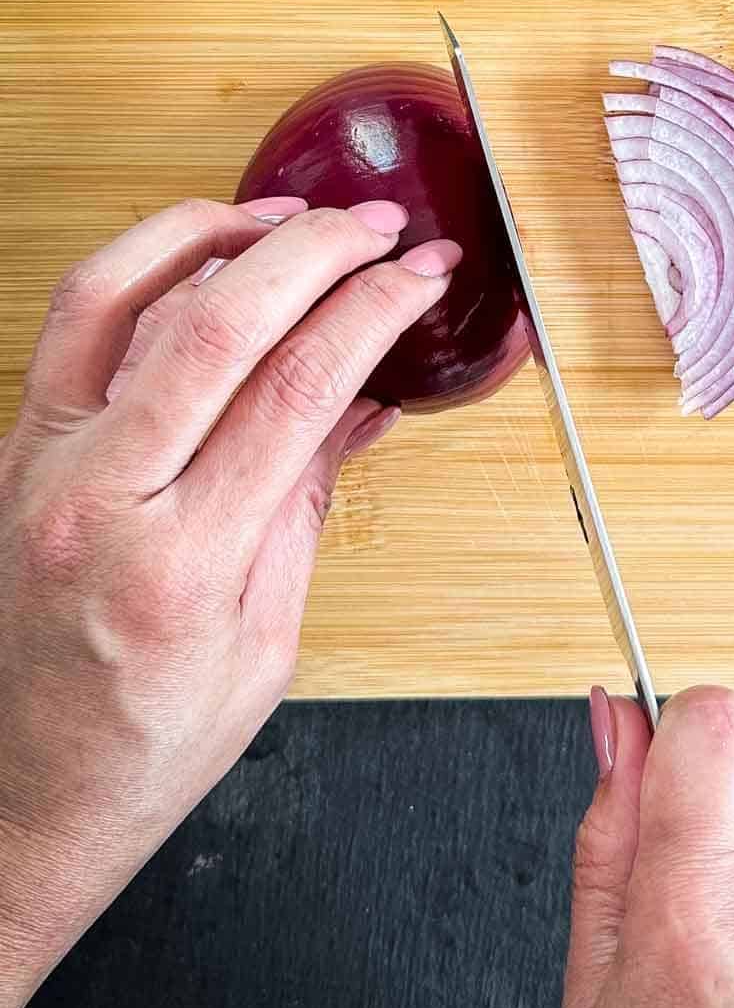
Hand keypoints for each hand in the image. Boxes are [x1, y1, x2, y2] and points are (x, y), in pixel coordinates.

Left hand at [0, 196, 460, 1007]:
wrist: (26, 790)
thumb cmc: (147, 739)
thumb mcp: (267, 640)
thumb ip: (306, 505)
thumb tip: (359, 401)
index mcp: (183, 564)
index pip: (296, 391)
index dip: (372, 313)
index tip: (419, 277)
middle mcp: (100, 499)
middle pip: (217, 324)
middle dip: (316, 254)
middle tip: (380, 228)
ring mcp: (42, 464)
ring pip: (120, 295)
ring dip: (217, 232)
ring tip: (293, 218)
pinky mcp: (18, 447)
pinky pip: (76, 324)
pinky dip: (145, 267)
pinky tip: (205, 256)